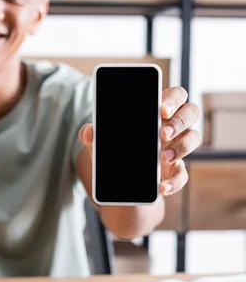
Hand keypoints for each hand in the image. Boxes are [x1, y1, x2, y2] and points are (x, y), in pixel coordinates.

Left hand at [78, 86, 200, 198]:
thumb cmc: (116, 152)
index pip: (175, 95)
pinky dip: (175, 181)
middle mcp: (172, 126)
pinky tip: (162, 186)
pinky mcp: (175, 171)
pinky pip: (184, 174)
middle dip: (180, 120)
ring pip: (194, 138)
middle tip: (162, 133)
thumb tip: (88, 132)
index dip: (173, 99)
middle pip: (191, 111)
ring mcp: (177, 148)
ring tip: (163, 158)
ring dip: (182, 146)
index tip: (161, 108)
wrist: (122, 186)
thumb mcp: (101, 144)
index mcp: (157, 112)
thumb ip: (93, 136)